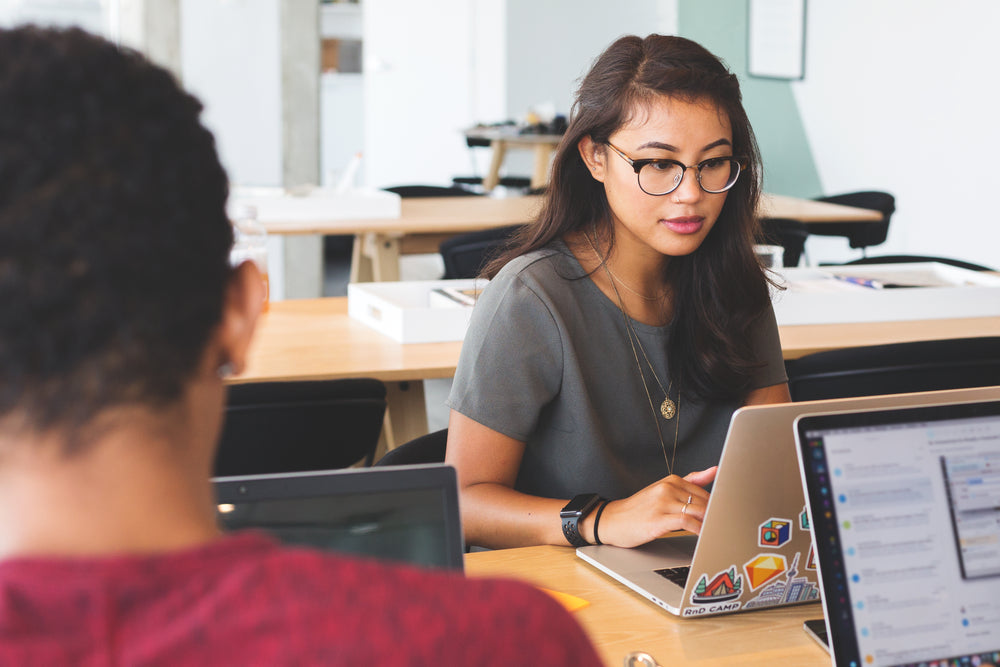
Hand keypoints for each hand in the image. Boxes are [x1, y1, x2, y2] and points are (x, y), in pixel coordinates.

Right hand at [588, 467, 717, 547]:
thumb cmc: (638, 509)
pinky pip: (686, 522)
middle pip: (704, 502)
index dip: (718, 506)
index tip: (727, 515)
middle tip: (727, 526)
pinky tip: (703, 536)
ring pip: (697, 511)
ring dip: (710, 523)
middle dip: (717, 515)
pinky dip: (699, 529)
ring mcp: (662, 503)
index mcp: (671, 480)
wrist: (612, 521)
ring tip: (718, 533)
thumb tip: (715, 470)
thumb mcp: (663, 490)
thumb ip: (691, 481)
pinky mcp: (657, 520)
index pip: (705, 493)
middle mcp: (667, 488)